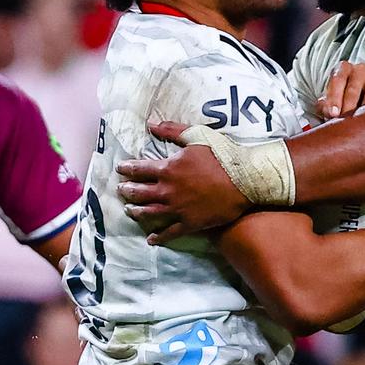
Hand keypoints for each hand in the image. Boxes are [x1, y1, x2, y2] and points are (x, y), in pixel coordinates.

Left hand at [116, 121, 251, 243]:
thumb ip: (172, 130)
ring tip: (129, 211)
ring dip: (136, 212)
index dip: (127, 169)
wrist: (244, 180)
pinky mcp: (190, 223)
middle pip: (139, 193)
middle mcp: (167, 190)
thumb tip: (151, 125)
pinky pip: (170, 232)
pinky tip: (152, 239)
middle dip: (127, 191)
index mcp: (168, 169)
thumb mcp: (196, 135)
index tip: (120, 168)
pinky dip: (159, 237)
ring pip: (149, 213)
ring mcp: (177, 209)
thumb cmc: (222, 155)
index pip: (139, 169)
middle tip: (120, 190)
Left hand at [317, 61, 364, 118]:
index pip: (337, 80)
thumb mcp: (332, 98)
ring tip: (359, 126)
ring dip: (364, 112)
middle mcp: (360, 69)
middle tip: (344, 122)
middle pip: (353, 89)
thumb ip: (325, 105)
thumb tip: (327, 113)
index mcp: (343, 68)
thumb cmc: (344, 96)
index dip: (334, 98)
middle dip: (348, 107)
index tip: (333, 114)